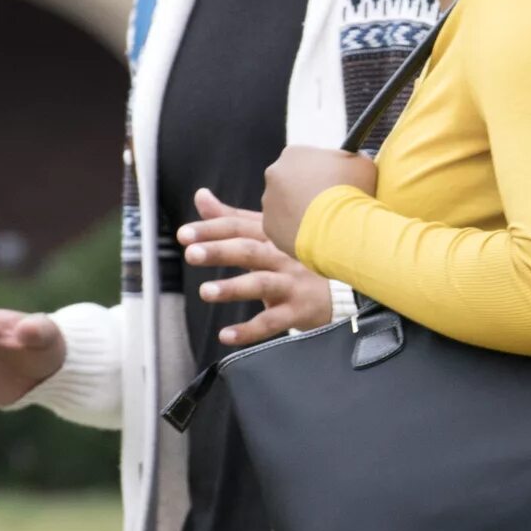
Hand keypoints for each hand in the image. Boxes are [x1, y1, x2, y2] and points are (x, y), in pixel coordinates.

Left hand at [178, 190, 336, 346]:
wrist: (347, 286)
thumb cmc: (299, 258)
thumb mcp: (269, 235)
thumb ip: (232, 219)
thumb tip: (201, 196)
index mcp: (274, 236)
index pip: (240, 228)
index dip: (212, 229)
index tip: (184, 234)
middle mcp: (284, 256)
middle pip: (250, 251)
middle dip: (220, 251)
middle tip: (192, 254)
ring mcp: (292, 284)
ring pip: (262, 284)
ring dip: (233, 288)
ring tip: (206, 291)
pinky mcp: (299, 310)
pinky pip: (273, 322)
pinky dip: (249, 330)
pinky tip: (226, 335)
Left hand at [262, 145, 375, 256]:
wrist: (339, 228)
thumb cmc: (352, 191)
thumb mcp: (362, 163)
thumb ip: (352, 158)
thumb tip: (352, 161)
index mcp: (294, 153)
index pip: (307, 158)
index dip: (325, 169)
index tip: (338, 181)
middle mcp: (274, 174)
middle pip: (293, 180)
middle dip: (308, 189)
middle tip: (331, 201)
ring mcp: (269, 202)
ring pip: (287, 204)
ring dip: (302, 209)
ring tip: (327, 221)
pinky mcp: (269, 227)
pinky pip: (285, 226)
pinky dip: (299, 229)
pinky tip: (318, 233)